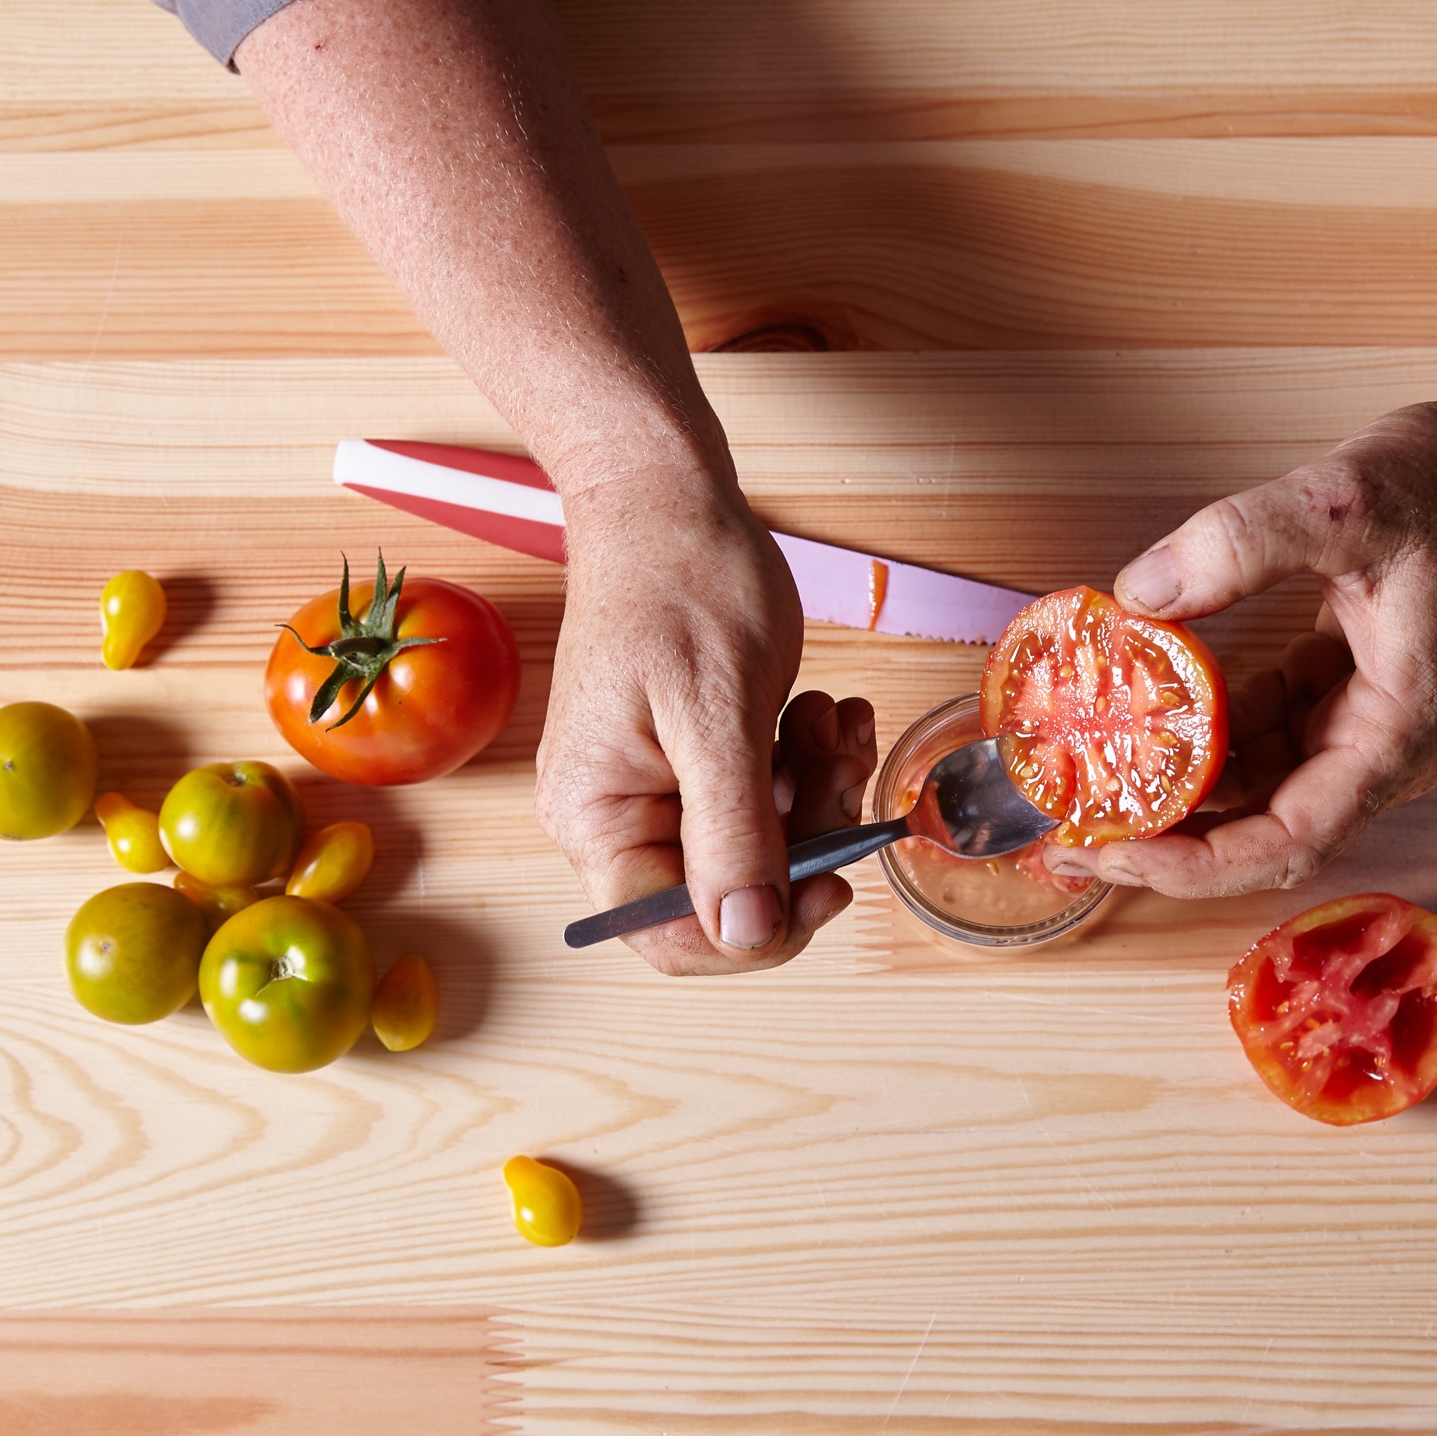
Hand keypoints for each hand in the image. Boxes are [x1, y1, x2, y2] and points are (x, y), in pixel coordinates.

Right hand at [535, 466, 877, 973]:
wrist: (671, 501)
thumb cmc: (679, 585)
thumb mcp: (717, 715)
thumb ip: (732, 833)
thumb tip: (746, 934)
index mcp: (595, 818)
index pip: (669, 933)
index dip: (758, 931)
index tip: (832, 883)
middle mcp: (616, 815)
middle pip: (728, 892)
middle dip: (803, 839)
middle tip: (841, 769)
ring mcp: (659, 788)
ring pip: (763, 845)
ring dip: (817, 792)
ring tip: (826, 719)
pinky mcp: (700, 759)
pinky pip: (768, 798)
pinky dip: (810, 763)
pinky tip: (824, 710)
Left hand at [1047, 385, 1436, 898]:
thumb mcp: (1344, 498)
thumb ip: (1240, 542)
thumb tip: (1139, 595)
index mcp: (1403, 730)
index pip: (1294, 839)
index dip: (1200, 862)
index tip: (1117, 851)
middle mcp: (1386, 746)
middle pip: (1266, 831)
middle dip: (1167, 841)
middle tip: (1066, 838)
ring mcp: (1365, 721)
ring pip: (1258, 786)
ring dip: (1177, 791)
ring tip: (1084, 788)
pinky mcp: (1345, 689)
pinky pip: (1262, 732)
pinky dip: (1201, 732)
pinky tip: (1136, 717)